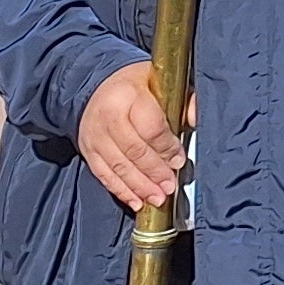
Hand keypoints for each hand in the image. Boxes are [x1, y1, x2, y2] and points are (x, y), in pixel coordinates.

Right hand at [76, 61, 190, 210]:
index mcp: (128, 94)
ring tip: (158, 198)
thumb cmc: (136, 87)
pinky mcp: (88, 151)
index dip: (166, 147)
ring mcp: (94, 135)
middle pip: (133, 150)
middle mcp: (107, 115)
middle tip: (170, 186)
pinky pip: (104, 175)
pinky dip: (121, 191)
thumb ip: (182, 100)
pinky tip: (136, 201)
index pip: (150, 127)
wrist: (97, 87)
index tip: (179, 160)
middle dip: (154, 172)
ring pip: (118, 166)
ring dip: (140, 186)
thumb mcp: (159, 82)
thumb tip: (195, 117)